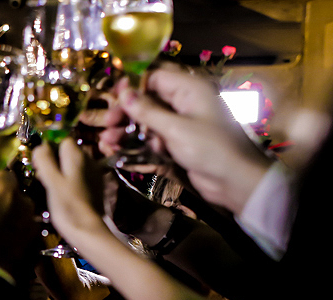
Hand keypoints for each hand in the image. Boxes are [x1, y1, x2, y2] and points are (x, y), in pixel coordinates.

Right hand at [32, 140, 112, 250]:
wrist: (87, 229)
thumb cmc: (67, 205)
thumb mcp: (52, 181)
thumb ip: (45, 160)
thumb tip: (40, 146)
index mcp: (77, 156)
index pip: (62, 139)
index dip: (49, 147)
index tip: (39, 162)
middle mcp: (88, 159)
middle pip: (67, 151)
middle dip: (54, 159)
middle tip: (42, 176)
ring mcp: (93, 172)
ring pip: (72, 163)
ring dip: (60, 170)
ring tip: (50, 186)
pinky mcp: (94, 185)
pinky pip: (78, 174)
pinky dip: (69, 179)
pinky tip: (63, 192)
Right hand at [101, 64, 272, 214]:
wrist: (234, 179)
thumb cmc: (209, 148)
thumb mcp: (175, 128)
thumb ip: (147, 111)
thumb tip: (123, 92)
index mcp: (190, 88)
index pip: (155, 76)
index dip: (132, 86)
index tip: (112, 99)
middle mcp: (185, 101)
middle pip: (148, 98)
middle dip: (127, 111)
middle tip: (108, 124)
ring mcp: (182, 121)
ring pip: (148, 119)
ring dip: (129, 129)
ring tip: (109, 141)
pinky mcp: (179, 140)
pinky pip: (154, 135)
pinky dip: (140, 141)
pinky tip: (122, 150)